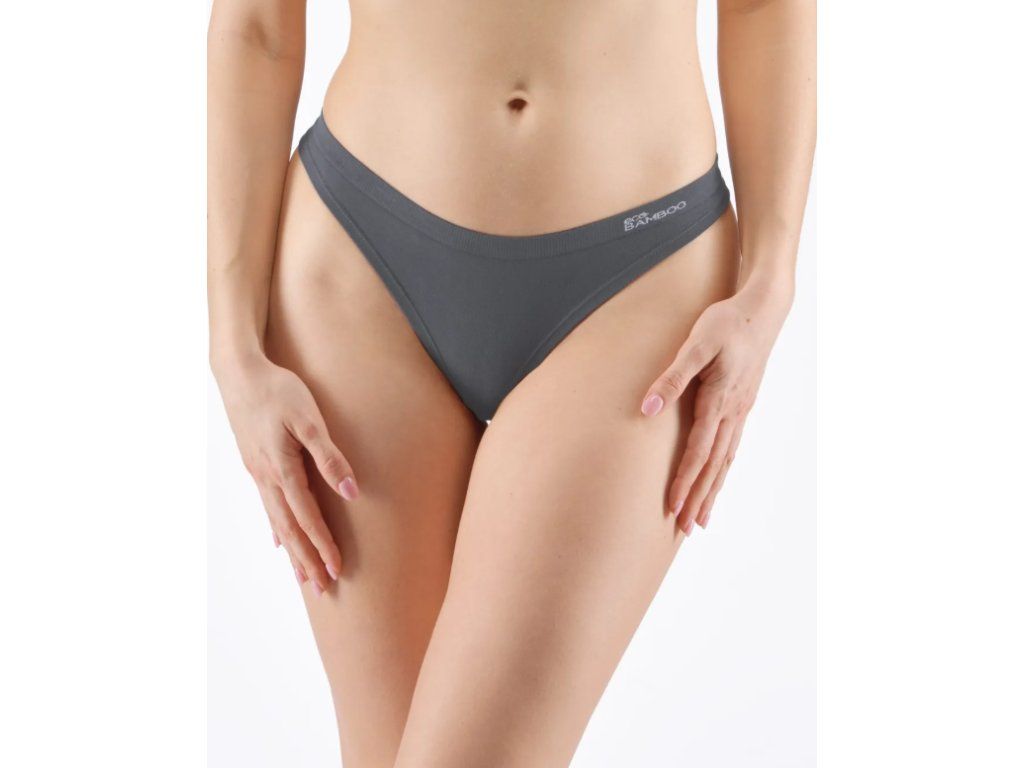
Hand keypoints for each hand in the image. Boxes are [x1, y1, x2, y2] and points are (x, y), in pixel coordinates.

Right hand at [215, 354, 358, 594]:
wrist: (239, 372)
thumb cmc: (278, 391)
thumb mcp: (308, 420)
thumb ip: (329, 457)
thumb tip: (351, 492)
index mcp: (282, 469)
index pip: (307, 518)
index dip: (322, 545)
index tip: (337, 569)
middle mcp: (267, 478)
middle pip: (290, 529)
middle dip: (307, 560)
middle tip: (323, 588)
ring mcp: (258, 473)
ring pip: (277, 521)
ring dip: (293, 550)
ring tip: (304, 576)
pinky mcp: (254, 464)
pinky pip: (267, 505)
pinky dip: (276, 527)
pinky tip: (279, 540)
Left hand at [640, 277, 791, 533]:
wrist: (763, 310)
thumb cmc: (726, 323)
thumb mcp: (695, 344)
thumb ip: (672, 378)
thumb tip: (647, 409)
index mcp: (719, 401)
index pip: (698, 452)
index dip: (684, 481)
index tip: (672, 508)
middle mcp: (733, 412)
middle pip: (713, 465)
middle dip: (699, 498)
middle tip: (687, 528)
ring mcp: (741, 411)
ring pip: (725, 460)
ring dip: (712, 490)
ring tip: (702, 518)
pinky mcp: (743, 405)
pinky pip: (732, 447)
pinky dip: (723, 470)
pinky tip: (718, 479)